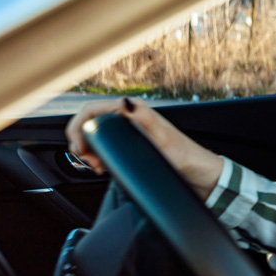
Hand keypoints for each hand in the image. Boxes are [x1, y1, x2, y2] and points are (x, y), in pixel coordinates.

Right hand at [65, 97, 222, 198]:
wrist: (197, 171)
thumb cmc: (184, 155)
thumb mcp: (162, 138)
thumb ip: (144, 119)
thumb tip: (126, 103)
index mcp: (132, 109)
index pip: (91, 110)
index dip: (78, 127)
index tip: (79, 148)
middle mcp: (128, 116)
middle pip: (89, 123)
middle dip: (81, 142)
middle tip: (90, 162)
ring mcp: (127, 130)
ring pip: (94, 135)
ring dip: (89, 151)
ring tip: (97, 166)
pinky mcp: (128, 143)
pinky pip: (103, 146)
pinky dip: (97, 156)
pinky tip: (103, 167)